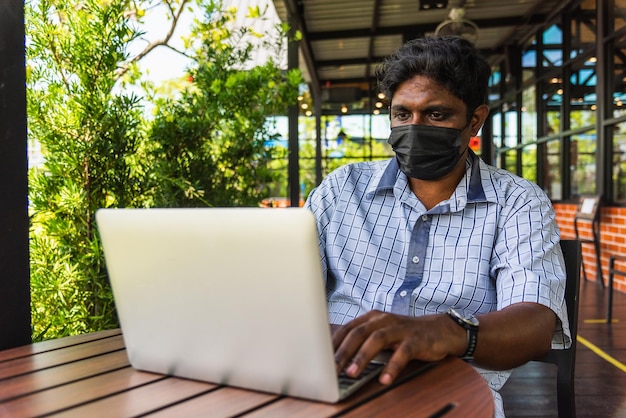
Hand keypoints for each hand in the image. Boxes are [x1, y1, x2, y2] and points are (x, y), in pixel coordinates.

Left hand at [332, 310, 465, 384]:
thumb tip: (339, 359)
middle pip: (358, 333)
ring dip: (362, 357)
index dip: (333, 344)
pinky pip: (402, 353)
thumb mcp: (382, 334)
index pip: (347, 329)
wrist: (441, 330)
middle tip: (331, 370)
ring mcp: (400, 328)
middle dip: (342, 352)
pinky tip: (384, 379)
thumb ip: (363, 342)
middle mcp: (383, 320)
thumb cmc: (406, 334)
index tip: (320, 360)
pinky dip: (392, 367)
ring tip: (352, 373)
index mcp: (372, 318)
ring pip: (377, 340)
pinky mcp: (416, 339)